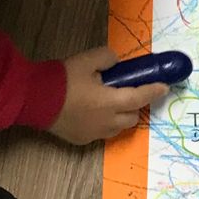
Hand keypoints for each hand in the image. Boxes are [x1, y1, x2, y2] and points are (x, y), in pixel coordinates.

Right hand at [49, 48, 167, 143]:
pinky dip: (102, 123)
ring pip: (117, 127)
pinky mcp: (81, 140)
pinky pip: (100, 132)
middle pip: (132, 117)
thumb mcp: (86, 60)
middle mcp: (106, 122)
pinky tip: (90, 113)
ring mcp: (93, 133)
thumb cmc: (62, 79)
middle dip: (133, 105)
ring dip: (119, 116)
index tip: (164, 87)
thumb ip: (107, 58)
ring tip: (107, 103)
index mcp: (111, 102)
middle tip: (126, 92)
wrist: (33, 99)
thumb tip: (115, 62)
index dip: (153, 91)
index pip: (140, 97)